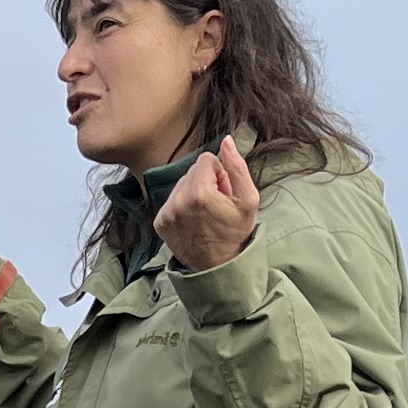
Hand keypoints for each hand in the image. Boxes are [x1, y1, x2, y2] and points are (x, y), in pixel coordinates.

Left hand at [153, 133, 260, 273]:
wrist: (218, 267)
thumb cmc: (236, 233)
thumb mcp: (248, 200)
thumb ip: (237, 167)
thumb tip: (226, 140)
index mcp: (199, 193)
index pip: (206, 159)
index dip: (219, 173)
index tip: (224, 192)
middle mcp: (178, 201)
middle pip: (192, 171)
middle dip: (206, 182)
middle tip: (216, 204)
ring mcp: (166, 213)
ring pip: (180, 184)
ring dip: (193, 193)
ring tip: (204, 213)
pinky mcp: (159, 222)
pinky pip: (171, 200)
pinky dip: (182, 206)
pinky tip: (193, 220)